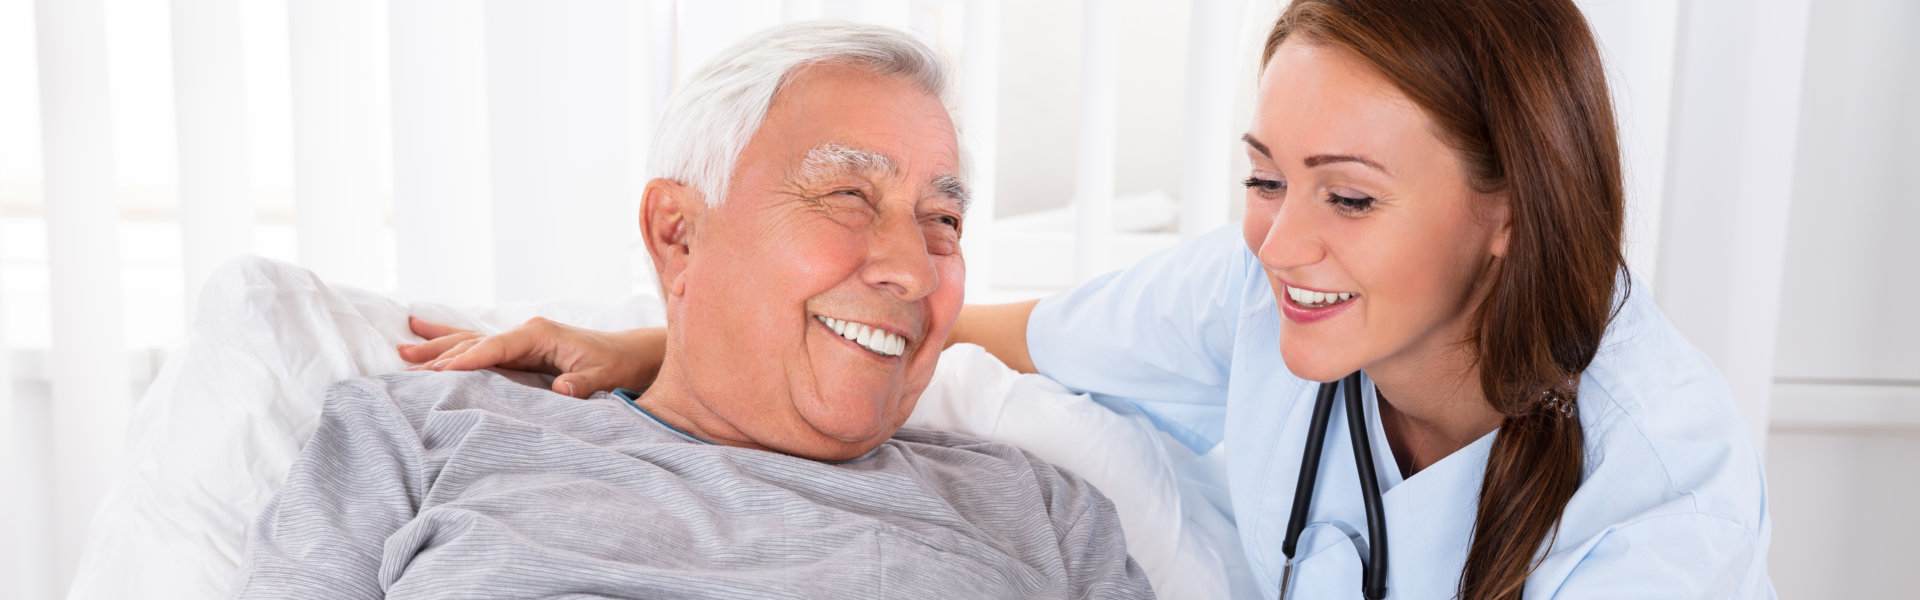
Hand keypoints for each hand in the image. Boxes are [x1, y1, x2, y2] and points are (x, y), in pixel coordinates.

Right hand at [397, 316, 665, 397]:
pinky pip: (478, 346)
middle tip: (406, 367)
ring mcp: (518, 340)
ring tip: (402, 351)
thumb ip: (582, 385)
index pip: (494, 347)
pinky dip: (452, 344)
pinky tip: (423, 332)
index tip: (438, 373)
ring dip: (436, 347)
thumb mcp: (604, 377)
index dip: (467, 361)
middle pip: (472, 342)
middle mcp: (524, 333)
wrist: (630, 355)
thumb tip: (561, 390)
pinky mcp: (517, 351)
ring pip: (468, 342)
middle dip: (439, 355)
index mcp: (539, 335)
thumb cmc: (616, 366)